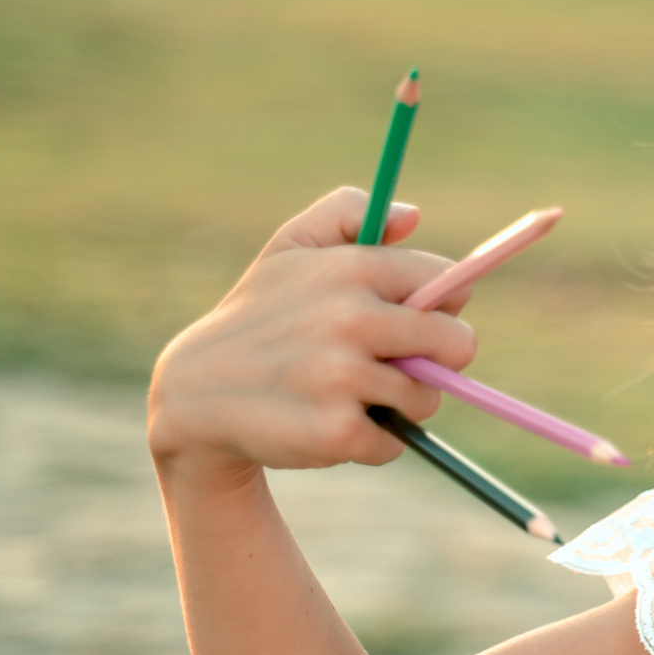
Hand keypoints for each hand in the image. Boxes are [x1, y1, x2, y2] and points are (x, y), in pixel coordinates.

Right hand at [148, 188, 477, 482]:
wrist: (195, 393)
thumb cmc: (260, 314)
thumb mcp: (289, 247)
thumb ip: (347, 213)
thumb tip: (412, 217)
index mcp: (351, 268)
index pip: (448, 284)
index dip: (439, 306)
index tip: (411, 316)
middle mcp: (351, 319)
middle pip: (458, 344)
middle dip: (435, 359)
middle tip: (395, 362)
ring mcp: (343, 377)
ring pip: (427, 398)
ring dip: (401, 404)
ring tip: (350, 393)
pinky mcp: (337, 431)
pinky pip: (395, 442)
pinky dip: (373, 442)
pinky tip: (331, 422)